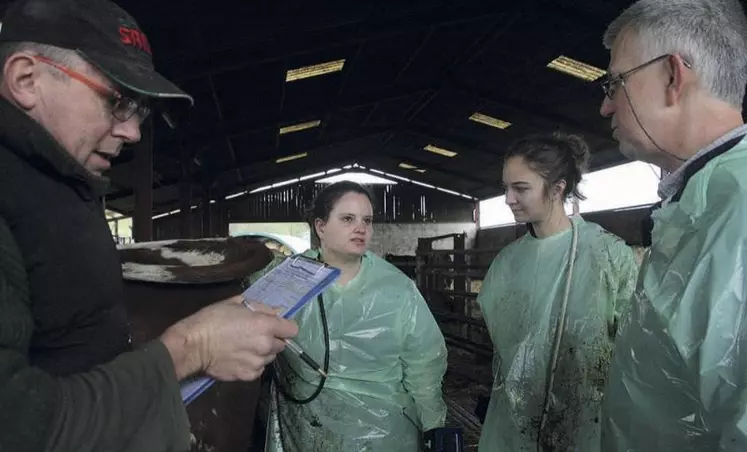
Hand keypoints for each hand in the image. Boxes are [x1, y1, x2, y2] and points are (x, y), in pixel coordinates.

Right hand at [161, 296, 297, 380]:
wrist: (193, 346)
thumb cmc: (212, 320)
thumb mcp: (236, 303)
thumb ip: (261, 308)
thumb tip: (277, 312)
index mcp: (265, 325)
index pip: (292, 329)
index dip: (284, 327)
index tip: (276, 326)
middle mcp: (266, 345)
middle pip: (281, 344)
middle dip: (272, 339)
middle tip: (254, 336)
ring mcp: (258, 362)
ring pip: (269, 357)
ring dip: (262, 352)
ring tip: (244, 347)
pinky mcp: (249, 376)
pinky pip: (259, 369)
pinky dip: (252, 364)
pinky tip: (239, 358)